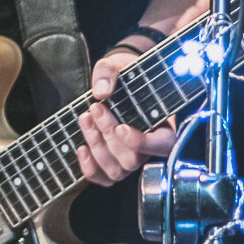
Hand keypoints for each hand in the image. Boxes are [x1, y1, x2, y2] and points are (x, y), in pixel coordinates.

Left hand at [74, 40, 174, 185]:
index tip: (122, 128)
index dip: (142, 143)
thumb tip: (101, 91)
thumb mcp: (115, 64)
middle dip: (109, 135)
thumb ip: (108, 73)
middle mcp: (148, 148)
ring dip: (97, 146)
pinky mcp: (112, 164)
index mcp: (163, 126)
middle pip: (133, 159)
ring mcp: (130, 159)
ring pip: (117, 170)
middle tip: (95, 109)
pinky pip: (103, 179)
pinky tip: (81, 148)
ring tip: (85, 119)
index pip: (163, 146)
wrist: (113, 83)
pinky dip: (89, 168)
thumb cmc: (121, 75)